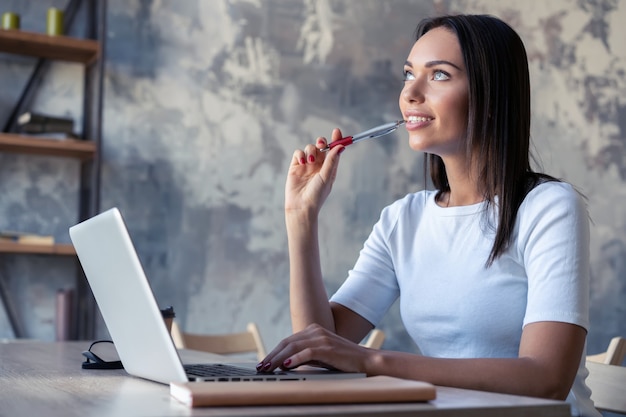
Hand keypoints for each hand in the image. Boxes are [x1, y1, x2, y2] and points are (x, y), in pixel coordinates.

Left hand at [257, 324, 372, 373]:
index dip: (274, 352)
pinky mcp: (327, 347)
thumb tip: (285, 364)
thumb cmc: (343, 360)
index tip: (263, 362)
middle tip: (261, 367)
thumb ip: (304, 356)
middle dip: (272, 355)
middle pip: (287, 342)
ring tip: (269, 367)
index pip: (288, 341)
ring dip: (279, 358)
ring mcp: (321, 338)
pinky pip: (307, 352)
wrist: (365, 360)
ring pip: (293, 347)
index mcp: (313, 330)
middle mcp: (315, 331)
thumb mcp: (320, 357)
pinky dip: (295, 358)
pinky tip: (287, 365)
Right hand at [285, 129, 344, 216]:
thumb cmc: (316, 195)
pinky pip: (298, 153)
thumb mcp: (327, 177)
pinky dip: (300, 154)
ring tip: (310, 162)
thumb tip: (340, 146)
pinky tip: (302, 162)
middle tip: (321, 144)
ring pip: (310, 148)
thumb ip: (332, 161)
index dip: (336, 140)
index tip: (337, 131)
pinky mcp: (295, 166)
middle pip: (321, 146)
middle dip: (321, 142)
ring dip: (310, 151)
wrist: (301, 206)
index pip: (333, 150)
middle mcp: (319, 165)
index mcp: (329, 167)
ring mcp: (307, 165)